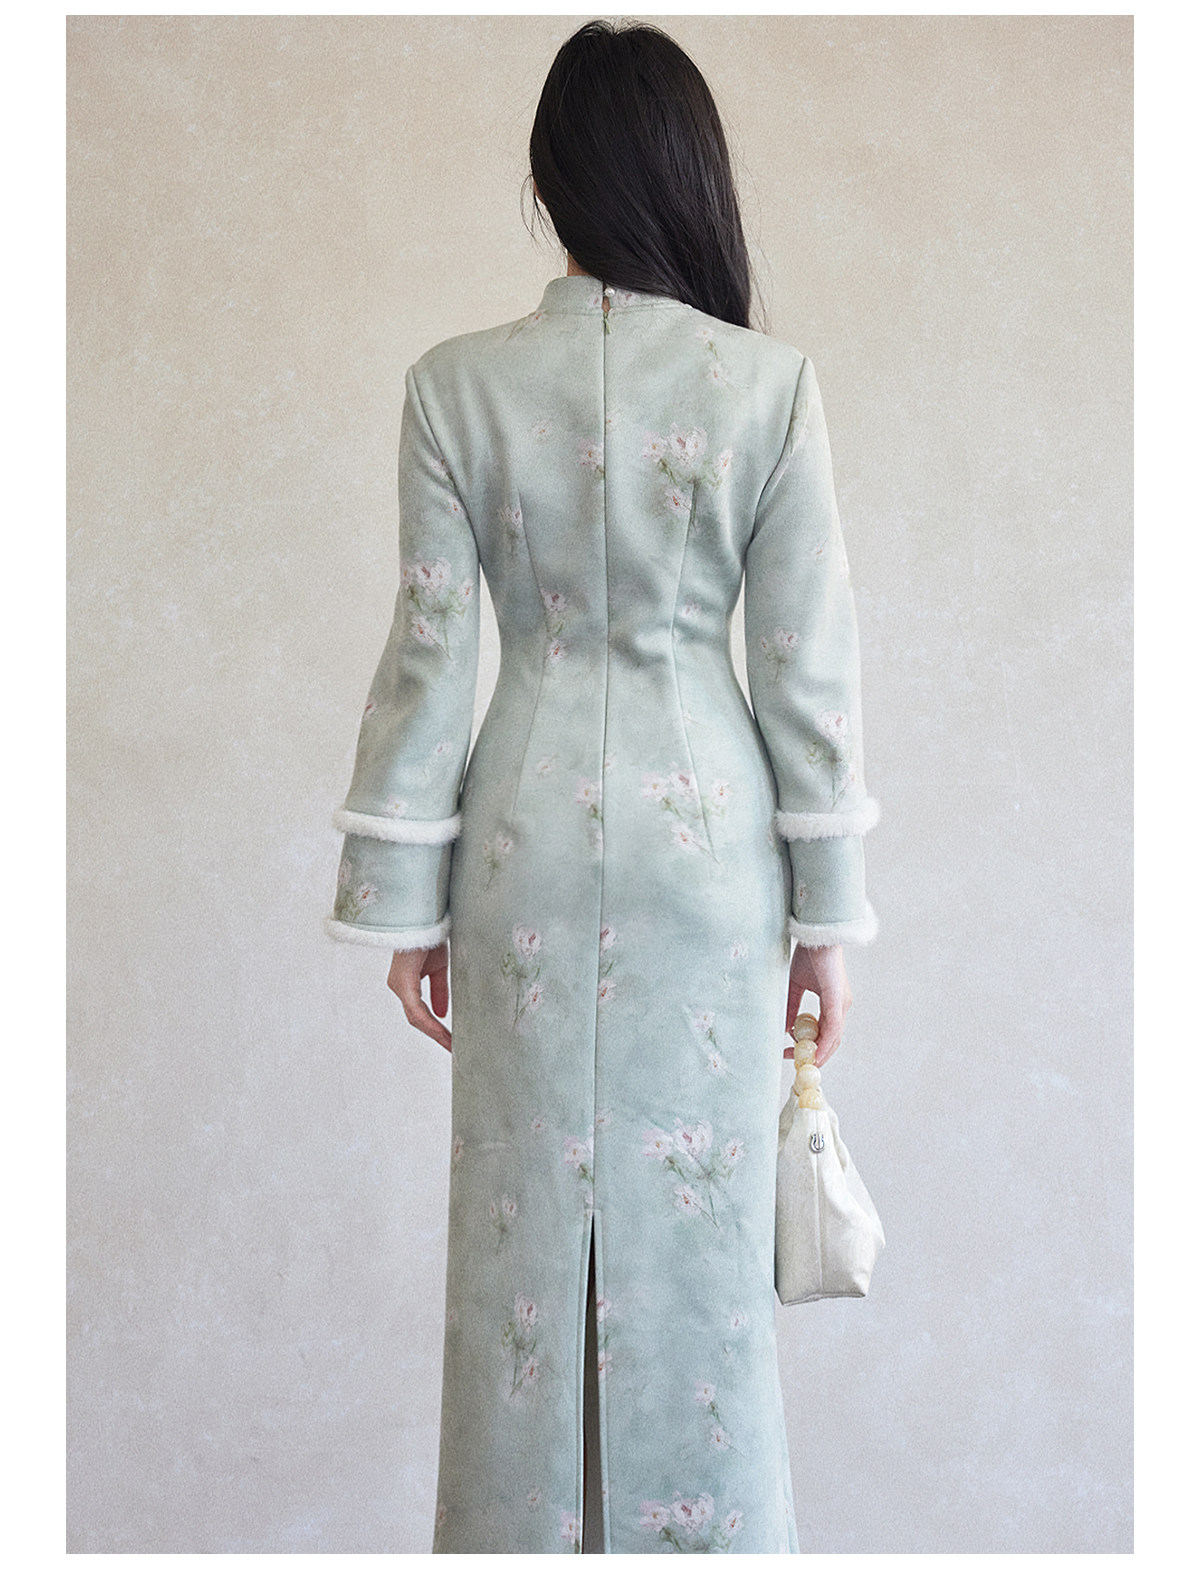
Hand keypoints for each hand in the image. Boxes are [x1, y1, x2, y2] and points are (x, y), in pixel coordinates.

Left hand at [387, 940, 451, 1051]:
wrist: (427, 920)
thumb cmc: (430, 939)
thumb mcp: (439, 969)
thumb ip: (439, 991)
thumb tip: (442, 1014)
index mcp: (406, 984)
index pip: (420, 1013)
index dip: (435, 1028)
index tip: (450, 1040)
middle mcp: (399, 987)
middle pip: (417, 1019)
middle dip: (436, 1035)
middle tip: (452, 1048)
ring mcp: (399, 986)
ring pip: (415, 1018)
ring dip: (434, 1033)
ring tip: (450, 1044)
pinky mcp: (403, 983)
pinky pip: (416, 1009)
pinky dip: (429, 1022)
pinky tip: (441, 1032)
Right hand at [785, 942, 851, 1067]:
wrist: (815, 936)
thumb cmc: (809, 956)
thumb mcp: (796, 985)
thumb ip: (792, 1006)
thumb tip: (785, 1028)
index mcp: (833, 1003)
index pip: (826, 1033)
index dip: (812, 1046)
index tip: (793, 1053)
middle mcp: (841, 1006)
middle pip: (833, 1040)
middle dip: (814, 1054)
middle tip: (794, 1060)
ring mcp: (842, 1004)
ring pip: (834, 1037)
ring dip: (818, 1052)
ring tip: (802, 1060)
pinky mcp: (837, 1000)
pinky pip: (832, 1028)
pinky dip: (824, 1042)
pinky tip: (814, 1051)